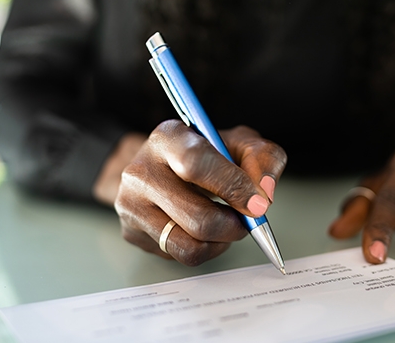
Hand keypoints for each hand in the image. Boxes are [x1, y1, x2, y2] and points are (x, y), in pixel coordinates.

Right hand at [113, 120, 286, 265]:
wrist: (161, 166)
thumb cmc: (204, 155)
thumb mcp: (238, 142)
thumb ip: (262, 157)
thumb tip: (264, 192)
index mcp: (168, 138)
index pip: (196, 163)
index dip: (232, 186)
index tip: (256, 203)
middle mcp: (141, 170)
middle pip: (198, 217)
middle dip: (234, 225)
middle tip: (246, 219)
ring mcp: (131, 204)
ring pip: (189, 245)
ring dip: (220, 241)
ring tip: (226, 224)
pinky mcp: (132, 231)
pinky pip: (180, 256)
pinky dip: (204, 249)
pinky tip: (205, 231)